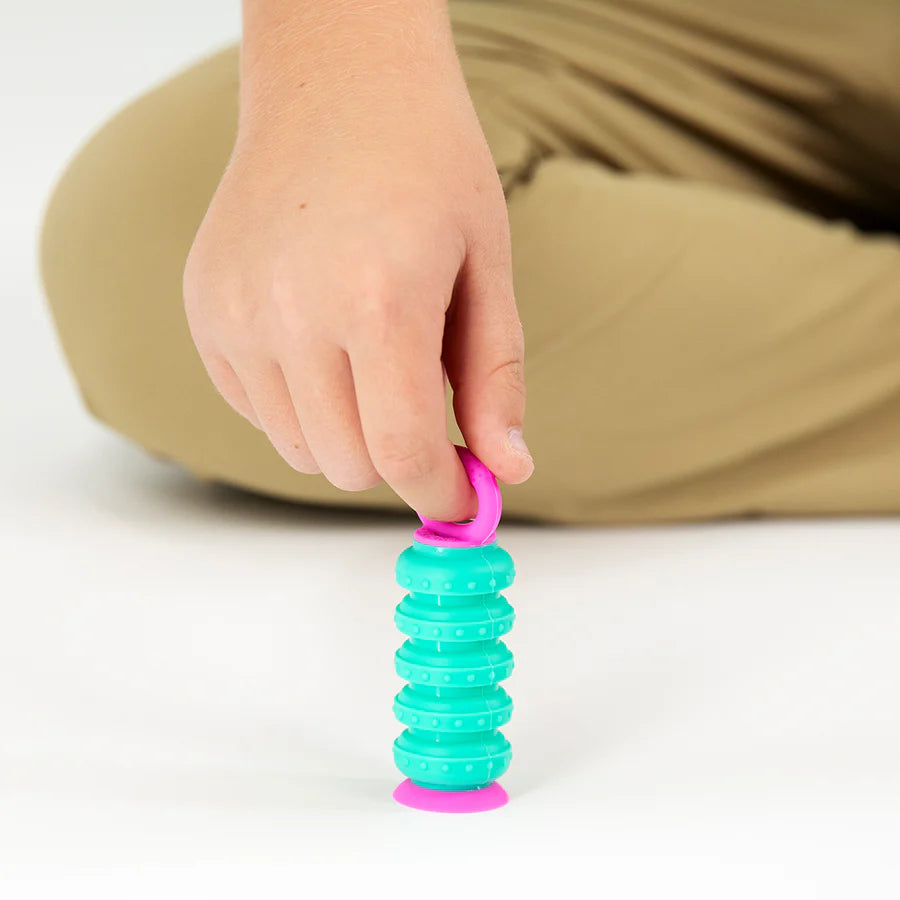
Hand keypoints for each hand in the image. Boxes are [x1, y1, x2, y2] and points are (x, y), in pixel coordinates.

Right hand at [183, 0, 531, 520]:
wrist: (336, 82)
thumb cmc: (427, 163)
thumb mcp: (487, 266)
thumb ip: (495, 380)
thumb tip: (506, 472)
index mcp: (378, 299)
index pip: (402, 453)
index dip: (440, 493)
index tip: (462, 499)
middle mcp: (292, 312)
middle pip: (346, 466)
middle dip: (399, 460)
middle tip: (427, 413)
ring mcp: (235, 312)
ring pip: (299, 449)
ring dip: (348, 434)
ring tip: (373, 360)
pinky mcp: (204, 310)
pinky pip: (256, 410)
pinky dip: (300, 405)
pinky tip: (324, 341)